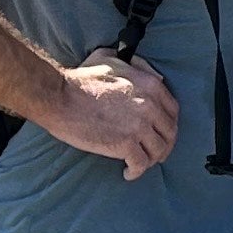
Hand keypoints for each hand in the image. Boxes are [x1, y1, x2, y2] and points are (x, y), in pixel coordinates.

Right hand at [43, 52, 177, 175]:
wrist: (60, 97)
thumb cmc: (81, 78)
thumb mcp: (112, 59)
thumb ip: (136, 65)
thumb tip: (152, 75)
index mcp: (151, 85)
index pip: (172, 110)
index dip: (168, 124)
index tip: (161, 132)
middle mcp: (150, 106)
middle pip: (169, 132)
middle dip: (164, 144)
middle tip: (155, 153)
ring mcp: (139, 126)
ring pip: (159, 150)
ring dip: (152, 159)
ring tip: (140, 163)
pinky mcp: (125, 144)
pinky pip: (141, 164)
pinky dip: (136, 171)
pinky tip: (128, 173)